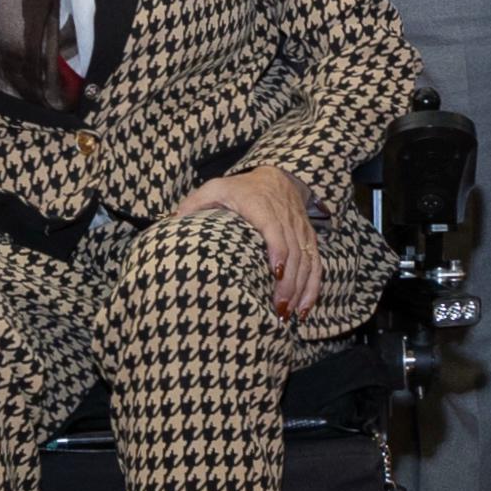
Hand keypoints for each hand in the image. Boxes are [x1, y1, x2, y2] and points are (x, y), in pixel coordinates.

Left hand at [178, 167, 321, 317]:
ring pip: (306, 261)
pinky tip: (304, 308)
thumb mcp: (215, 188)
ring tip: (287, 314)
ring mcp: (300, 230)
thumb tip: (174, 222)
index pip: (275, 229)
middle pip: (294, 252)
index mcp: (262, 206)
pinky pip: (316, 263)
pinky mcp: (308, 239)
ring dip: (299, 289)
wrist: (277, 176)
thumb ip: (194, 203)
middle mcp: (286, 218)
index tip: (275, 274)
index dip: (278, 251)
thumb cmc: (241, 188)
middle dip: (288, 283)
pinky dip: (313, 286)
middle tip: (277, 308)